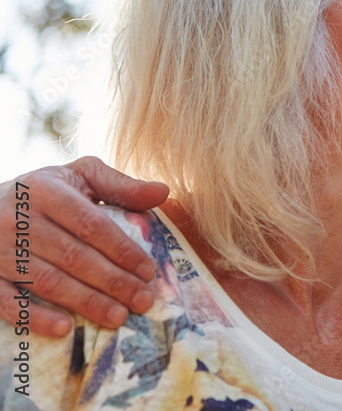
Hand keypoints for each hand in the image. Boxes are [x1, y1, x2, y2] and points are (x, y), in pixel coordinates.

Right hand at [0, 156, 168, 336]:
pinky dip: (35, 317)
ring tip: (118, 317)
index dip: (122, 250)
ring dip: (86, 302)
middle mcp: (18, 219)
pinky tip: (65, 328)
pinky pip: (7, 301)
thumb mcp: (79, 176)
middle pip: (74, 257)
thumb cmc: (43, 191)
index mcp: (46, 191)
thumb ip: (119, 185)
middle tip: (143, 301)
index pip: (92, 225)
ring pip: (47, 281)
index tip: (148, 272)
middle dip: (113, 282)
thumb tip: (163, 192)